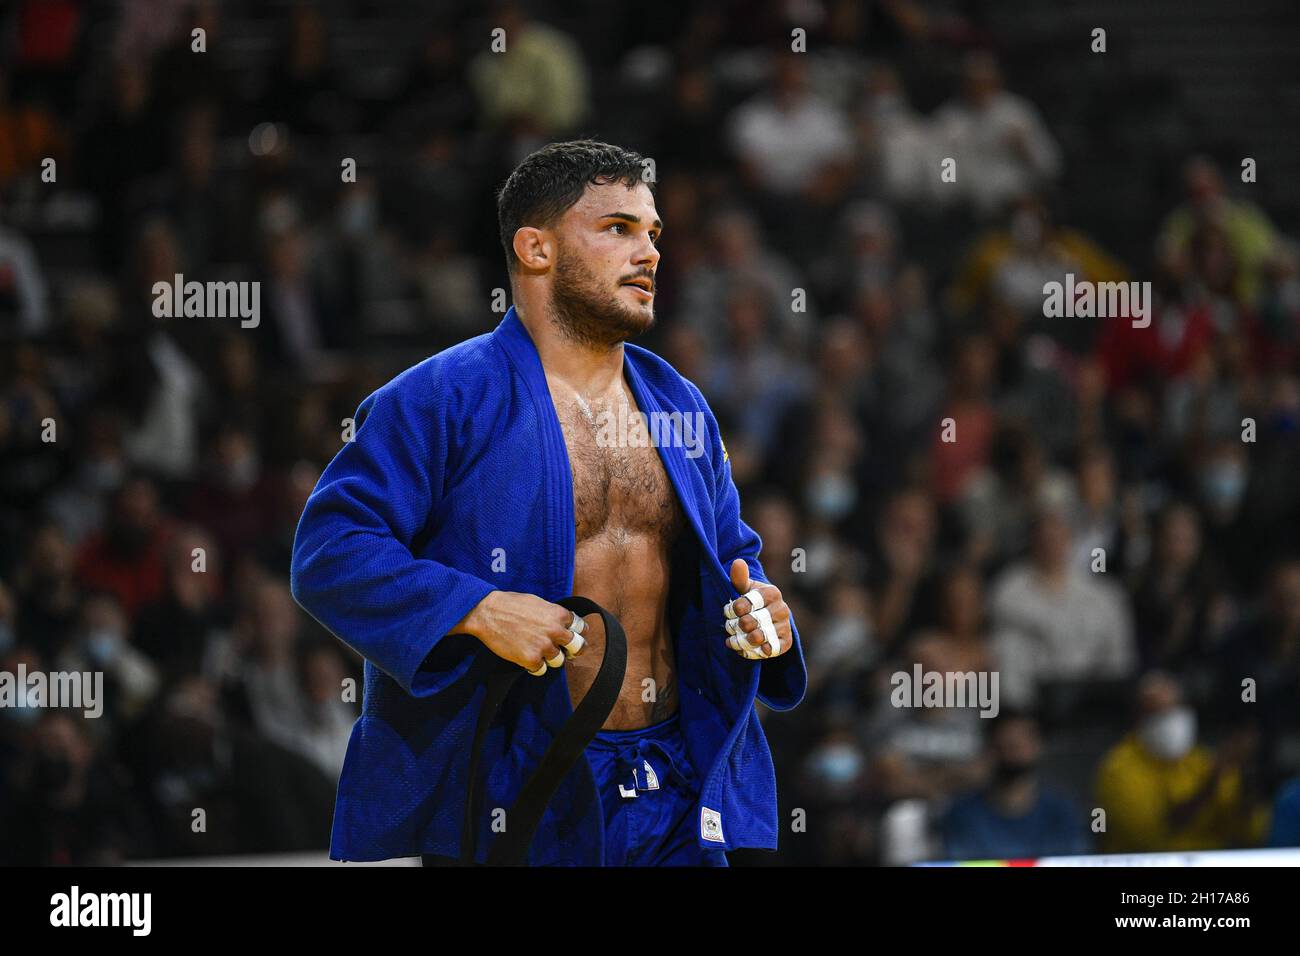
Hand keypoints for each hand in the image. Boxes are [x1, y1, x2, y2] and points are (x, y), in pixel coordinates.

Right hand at [457, 591, 587, 675]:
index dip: (576, 632)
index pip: (581, 627)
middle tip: (567, 651)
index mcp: (559, 615)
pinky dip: (534, 666)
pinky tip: (526, 657)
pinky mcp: (531, 660)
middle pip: (578, 647)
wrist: (487, 613)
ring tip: (538, 652)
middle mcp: (556, 631)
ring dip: (550, 658)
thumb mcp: (539, 603)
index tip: (572, 635)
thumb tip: (562, 623)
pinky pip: (541, 670)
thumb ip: (553, 615)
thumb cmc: (510, 604)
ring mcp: (544, 647)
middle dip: (573, 649)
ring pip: (559, 660)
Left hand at [723, 558, 792, 659]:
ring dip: (740, 640)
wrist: (769, 617)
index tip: (731, 611)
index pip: (744, 604)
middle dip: (734, 626)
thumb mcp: (745, 588)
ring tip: (734, 639)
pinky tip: (745, 648)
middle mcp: (782, 609)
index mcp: (771, 592)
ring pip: (757, 638)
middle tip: (731, 625)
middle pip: (748, 623)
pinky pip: (768, 651)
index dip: (733, 610)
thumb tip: (738, 562)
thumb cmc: (753, 600)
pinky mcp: (786, 642)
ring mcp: (785, 626)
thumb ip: (739, 578)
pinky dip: (753, 652)